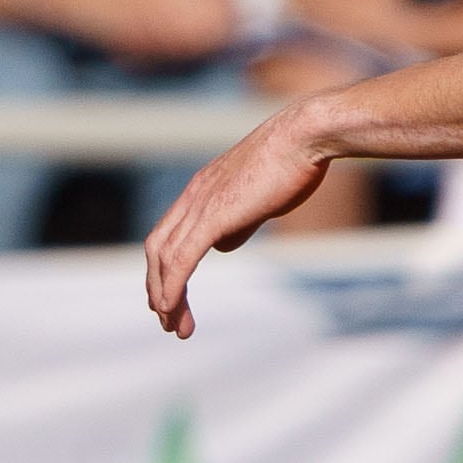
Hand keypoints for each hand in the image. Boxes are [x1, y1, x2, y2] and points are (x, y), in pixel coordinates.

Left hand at [143, 103, 333, 337]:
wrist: (305, 136)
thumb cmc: (293, 163)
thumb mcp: (259, 197)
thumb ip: (238, 222)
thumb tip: (223, 245)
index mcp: (200, 191)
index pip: (167, 234)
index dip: (163, 267)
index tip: (170, 296)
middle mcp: (192, 196)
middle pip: (157, 249)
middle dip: (159, 288)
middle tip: (168, 320)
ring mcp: (200, 204)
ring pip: (165, 258)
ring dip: (165, 296)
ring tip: (175, 326)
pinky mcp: (214, 215)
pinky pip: (182, 258)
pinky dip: (172, 286)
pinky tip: (171, 308)